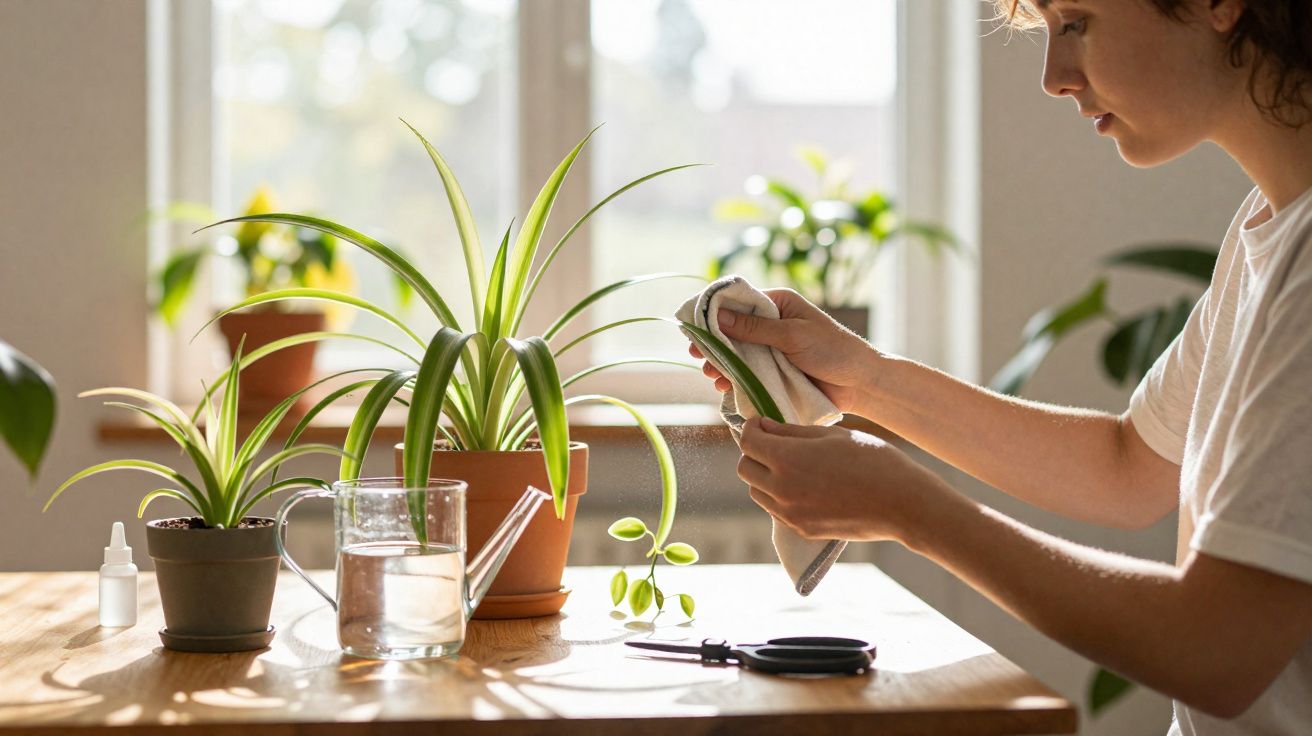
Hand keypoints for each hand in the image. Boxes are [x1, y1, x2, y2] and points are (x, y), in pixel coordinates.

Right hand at [688, 288, 878, 412]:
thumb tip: (719, 317)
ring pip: (736, 353)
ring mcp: (771, 349)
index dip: (714, 311)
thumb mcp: (793, 336)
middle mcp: (772, 323)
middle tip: (697, 355)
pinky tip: (724, 386)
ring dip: (721, 363)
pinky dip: (733, 378)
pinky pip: (746, 372)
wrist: (860, 384)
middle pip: (732, 329)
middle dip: (714, 342)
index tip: (694, 325)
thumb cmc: (834, 351)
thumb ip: (756, 328)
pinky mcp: (773, 372)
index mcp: (779, 304)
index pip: (739, 301)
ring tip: (712, 375)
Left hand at [734, 416, 952, 542]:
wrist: (902, 504)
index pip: (748, 441)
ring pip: (756, 492)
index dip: (751, 427)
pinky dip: (779, 496)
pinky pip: (775, 510)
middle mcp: (782, 489)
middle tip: (775, 442)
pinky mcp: (801, 530)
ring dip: (764, 476)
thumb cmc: (873, 460)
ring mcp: (790, 514)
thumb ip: (792, 431)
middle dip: (755, 452)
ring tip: (790, 466)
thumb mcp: (832, 435)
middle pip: (745, 468)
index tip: (762, 422)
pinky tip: (804, 486)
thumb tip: (764, 426)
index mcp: (788, 459)